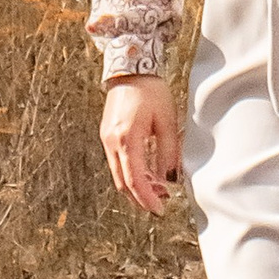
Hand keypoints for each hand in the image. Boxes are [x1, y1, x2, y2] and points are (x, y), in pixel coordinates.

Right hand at [102, 73, 181, 213]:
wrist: (130, 69)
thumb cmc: (151, 91)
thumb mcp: (167, 122)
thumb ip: (169, 152)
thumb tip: (171, 179)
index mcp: (127, 139)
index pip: (135, 180)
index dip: (147, 199)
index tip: (160, 209)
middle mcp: (112, 142)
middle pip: (123, 183)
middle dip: (141, 197)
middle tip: (161, 203)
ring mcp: (107, 139)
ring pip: (119, 175)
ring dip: (137, 186)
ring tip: (160, 188)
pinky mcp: (108, 135)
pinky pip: (118, 163)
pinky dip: (132, 173)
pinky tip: (148, 173)